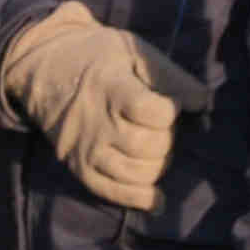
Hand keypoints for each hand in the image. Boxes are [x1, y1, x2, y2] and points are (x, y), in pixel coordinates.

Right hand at [0, 3, 212, 212]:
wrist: (44, 66)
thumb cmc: (97, 57)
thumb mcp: (133, 51)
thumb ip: (171, 76)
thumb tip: (204, 103)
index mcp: (111, 88)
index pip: (154, 113)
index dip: (171, 110)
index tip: (168, 102)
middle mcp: (97, 122)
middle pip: (149, 146)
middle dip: (167, 138)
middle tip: (161, 126)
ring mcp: (86, 149)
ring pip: (137, 173)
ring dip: (158, 165)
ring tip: (155, 148)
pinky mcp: (78, 167)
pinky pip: (112, 193)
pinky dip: (139, 198)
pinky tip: (156, 197)